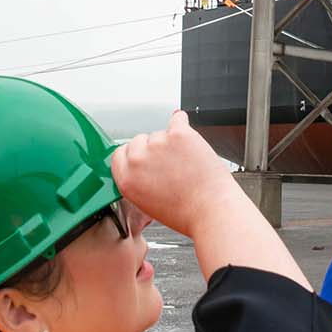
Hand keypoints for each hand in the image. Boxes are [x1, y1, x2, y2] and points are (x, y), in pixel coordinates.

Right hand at [109, 111, 238, 237]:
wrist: (211, 210)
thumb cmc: (186, 212)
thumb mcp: (147, 204)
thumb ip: (137, 181)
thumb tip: (142, 166)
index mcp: (127, 179)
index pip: (120, 153)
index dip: (134, 154)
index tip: (143, 155)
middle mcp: (138, 160)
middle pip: (138, 140)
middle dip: (152, 149)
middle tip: (169, 163)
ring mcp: (158, 144)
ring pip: (160, 133)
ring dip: (170, 142)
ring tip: (185, 163)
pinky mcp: (179, 134)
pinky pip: (178, 119)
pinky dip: (182, 124)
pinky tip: (186, 136)